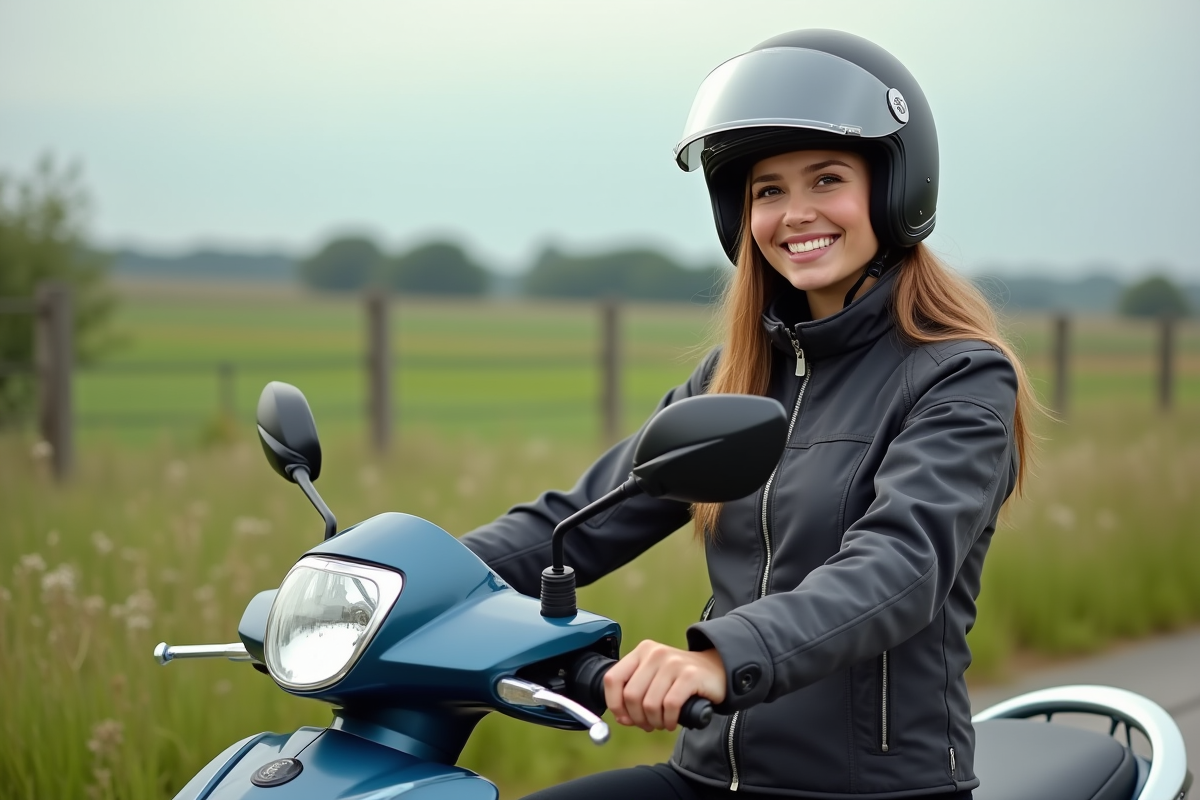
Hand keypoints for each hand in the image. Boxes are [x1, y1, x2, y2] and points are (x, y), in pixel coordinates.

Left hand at [602, 639, 725, 731]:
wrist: (716, 670)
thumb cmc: (680, 679)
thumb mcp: (654, 678)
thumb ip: (634, 694)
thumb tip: (622, 718)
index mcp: (641, 651)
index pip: (613, 679)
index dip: (614, 704)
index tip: (624, 718)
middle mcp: (655, 653)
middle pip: (631, 695)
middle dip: (637, 718)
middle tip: (648, 724)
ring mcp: (673, 663)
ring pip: (650, 704)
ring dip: (654, 722)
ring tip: (662, 723)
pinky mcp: (690, 675)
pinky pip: (670, 706)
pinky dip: (669, 720)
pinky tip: (672, 722)